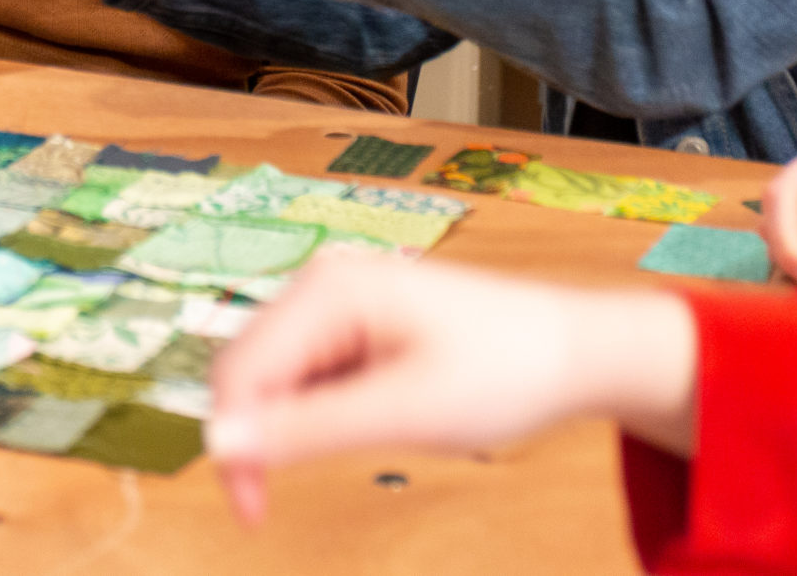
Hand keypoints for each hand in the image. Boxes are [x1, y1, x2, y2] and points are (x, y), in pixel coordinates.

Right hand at [205, 254, 698, 526]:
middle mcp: (323, 284)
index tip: (251, 511)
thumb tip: (221, 444)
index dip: (233, 442)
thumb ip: (308, 428)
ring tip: (349, 451)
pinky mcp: (357, 324)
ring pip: (273, 375)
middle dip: (252, 436)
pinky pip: (308, 374)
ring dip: (285, 425)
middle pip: (248, 369)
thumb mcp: (404, 412)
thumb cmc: (506, 371)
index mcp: (327, 290)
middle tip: (265, 508)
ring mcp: (339, 302)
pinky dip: (315, 413)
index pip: (240, 370)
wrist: (575, 351)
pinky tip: (362, 426)